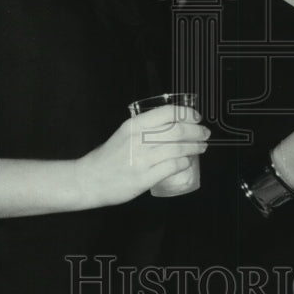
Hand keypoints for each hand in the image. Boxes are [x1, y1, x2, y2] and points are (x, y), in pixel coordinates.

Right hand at [76, 105, 209, 207]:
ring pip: (178, 148)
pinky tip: (187, 163)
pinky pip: (171, 167)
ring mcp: (141, 159)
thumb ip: (144, 129)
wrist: (88, 180)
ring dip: (194, 147)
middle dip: (196, 131)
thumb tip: (171, 126)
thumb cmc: (106, 158)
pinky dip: (184, 163)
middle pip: (177, 130)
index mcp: (133, 126)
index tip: (196, 117)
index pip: (167, 112)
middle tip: (204, 133)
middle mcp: (138, 140)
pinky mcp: (144, 178)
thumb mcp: (123, 134)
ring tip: (201, 147)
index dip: (186, 113)